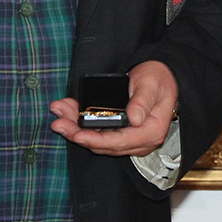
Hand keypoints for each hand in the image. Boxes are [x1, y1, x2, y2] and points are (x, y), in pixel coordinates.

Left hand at [49, 59, 178, 154]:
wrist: (163, 77)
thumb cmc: (159, 79)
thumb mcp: (151, 85)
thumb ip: (142, 101)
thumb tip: (134, 119)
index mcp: (151, 131)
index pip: (119, 142)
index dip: (96, 140)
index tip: (77, 134)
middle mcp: (140, 141)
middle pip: (104, 144)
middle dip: (78, 134)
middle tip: (58, 123)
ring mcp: (130, 139)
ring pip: (98, 140)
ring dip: (76, 129)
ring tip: (59, 115)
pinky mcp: (121, 134)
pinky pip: (99, 133)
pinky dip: (82, 124)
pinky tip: (69, 113)